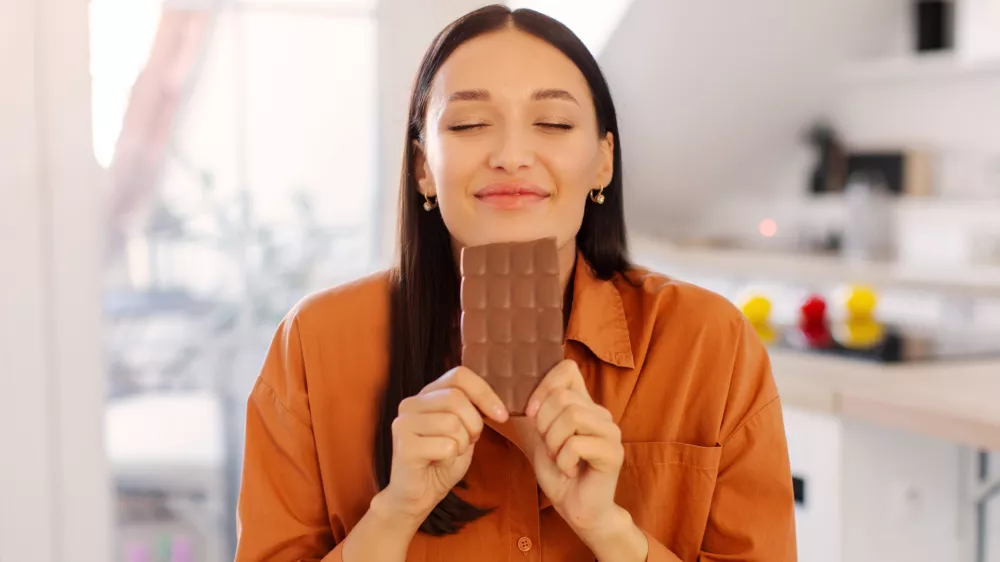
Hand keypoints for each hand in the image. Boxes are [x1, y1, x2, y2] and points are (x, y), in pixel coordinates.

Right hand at [381, 366, 508, 521]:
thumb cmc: (442, 461)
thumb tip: (496, 403)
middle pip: (456, 399)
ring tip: (448, 454)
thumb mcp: (464, 430)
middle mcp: (411, 403)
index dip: (484, 393)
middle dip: (474, 424)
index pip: (459, 375)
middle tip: (469, 442)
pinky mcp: (403, 445)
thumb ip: (473, 410)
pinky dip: (451, 459)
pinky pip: (446, 446)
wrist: (418, 495)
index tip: (501, 415)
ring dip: (461, 445)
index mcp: (427, 395)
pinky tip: (437, 463)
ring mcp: (404, 423)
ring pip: (452, 423)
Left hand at [515, 360, 624, 533]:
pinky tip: (569, 471)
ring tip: (558, 458)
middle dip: (544, 424)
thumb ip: (531, 412)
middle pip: (563, 396)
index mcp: (584, 404)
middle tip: (549, 446)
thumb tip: (507, 387)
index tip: (532, 412)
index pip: (568, 368)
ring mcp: (610, 432)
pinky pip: (576, 444)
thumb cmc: (558, 471)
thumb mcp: (537, 436)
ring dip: (554, 442)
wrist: (576, 507)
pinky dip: (563, 461)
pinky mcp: (613, 453)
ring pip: (572, 416)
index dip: (545, 385)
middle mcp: (600, 413)